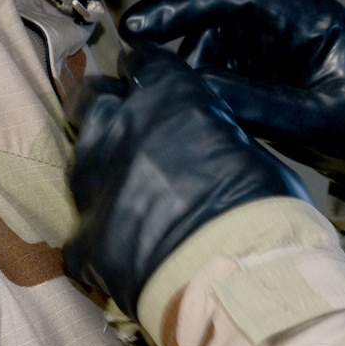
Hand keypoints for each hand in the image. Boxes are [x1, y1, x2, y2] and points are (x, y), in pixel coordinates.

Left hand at [65, 40, 308, 316]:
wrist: (235, 283)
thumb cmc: (264, 211)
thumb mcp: (249, 148)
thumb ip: (210, 131)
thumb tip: (203, 136)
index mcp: (167, 98)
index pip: (142, 62)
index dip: (147, 71)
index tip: (151, 80)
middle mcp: (119, 130)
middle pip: (91, 99)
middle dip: (106, 104)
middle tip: (126, 123)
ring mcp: (94, 185)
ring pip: (80, 157)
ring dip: (101, 163)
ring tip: (127, 186)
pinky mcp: (84, 237)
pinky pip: (83, 226)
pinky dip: (101, 230)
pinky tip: (123, 242)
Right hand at [120, 0, 344, 199]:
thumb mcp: (313, 119)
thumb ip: (255, 104)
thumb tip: (194, 90)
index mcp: (313, 19)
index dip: (188, 3)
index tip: (144, 22)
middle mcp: (292, 21)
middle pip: (220, 13)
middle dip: (178, 33)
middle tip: (138, 60)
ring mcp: (279, 43)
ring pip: (217, 40)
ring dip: (193, 65)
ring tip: (176, 96)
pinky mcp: (270, 67)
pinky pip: (225, 65)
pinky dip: (207, 83)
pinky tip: (196, 106)